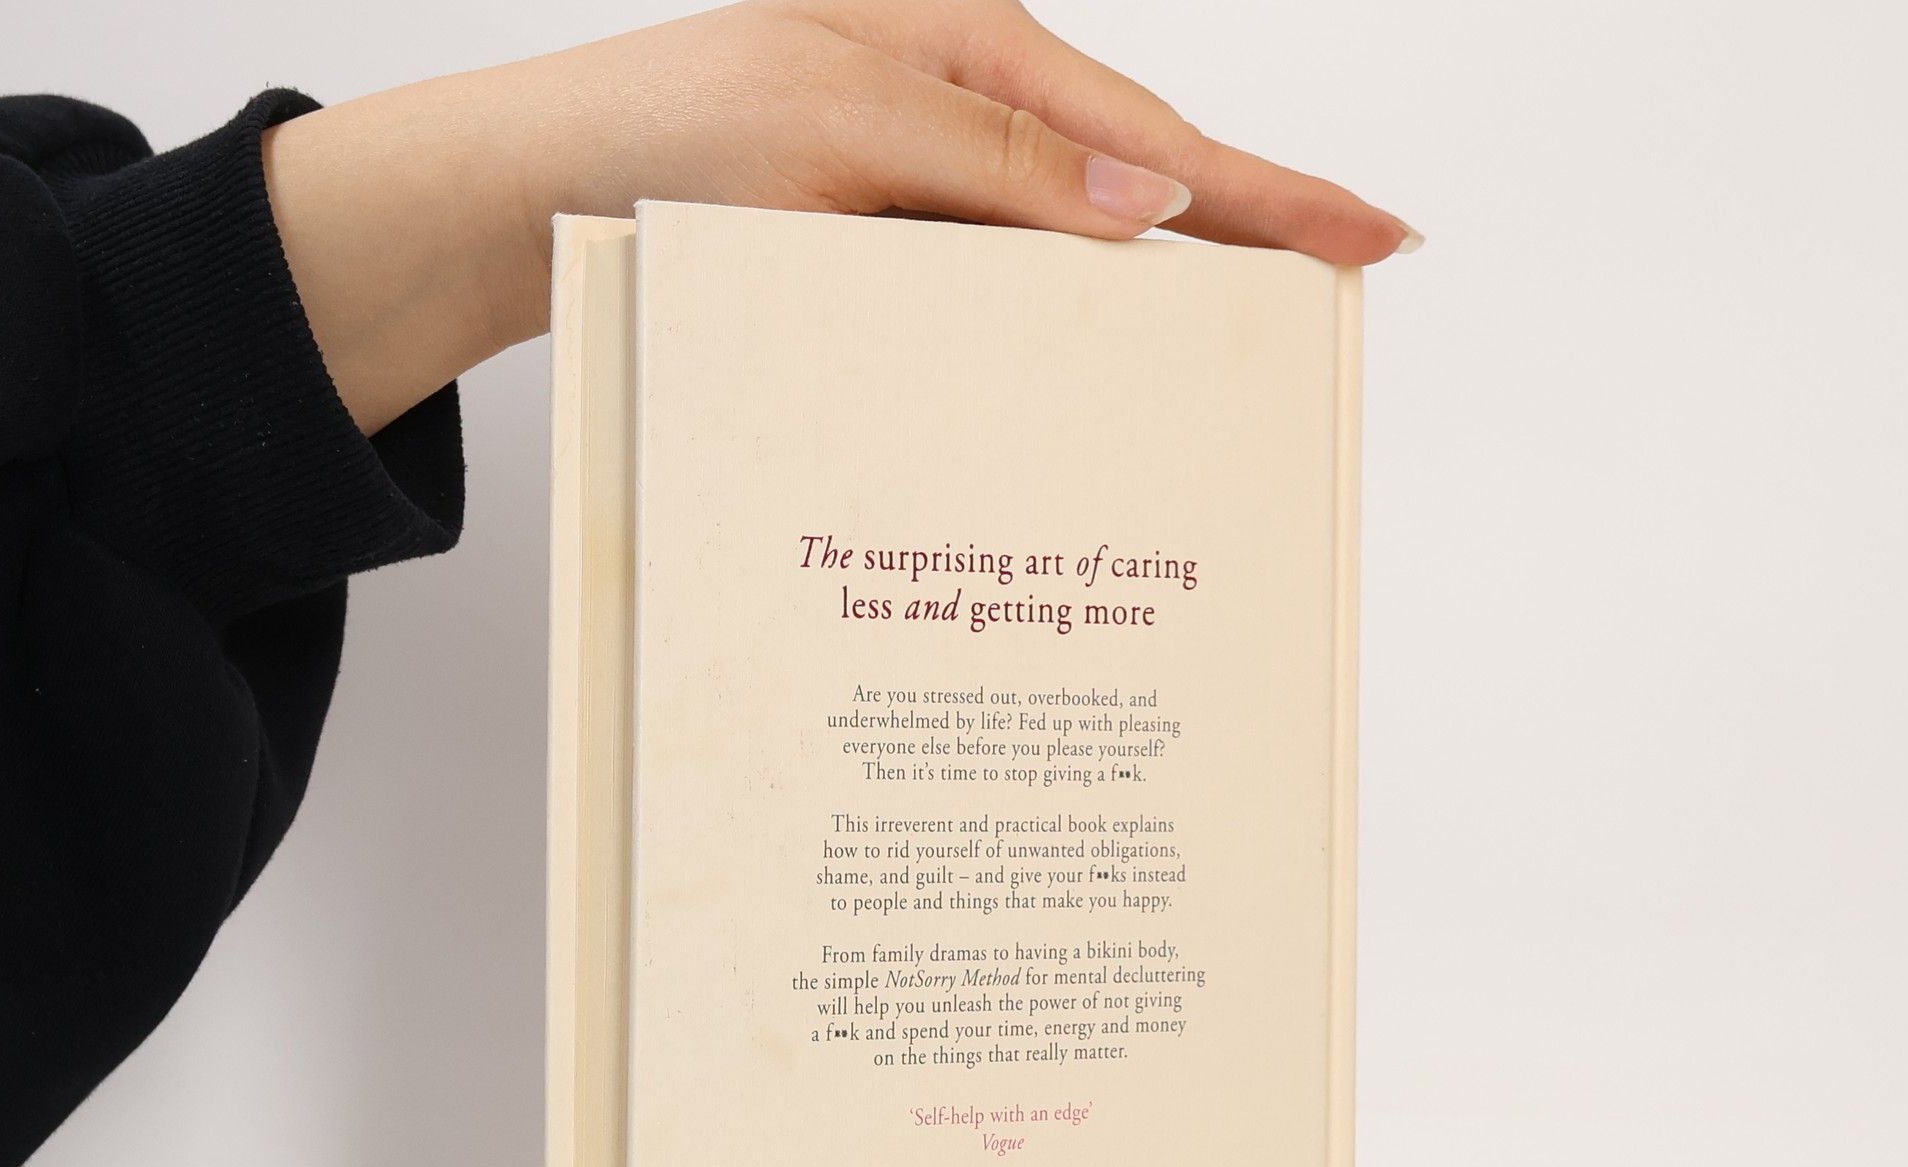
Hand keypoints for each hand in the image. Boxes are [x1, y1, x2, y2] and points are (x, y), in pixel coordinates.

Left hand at [266, 1, 1419, 435]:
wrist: (540, 197)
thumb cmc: (661, 132)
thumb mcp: (830, 121)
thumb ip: (991, 160)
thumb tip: (1144, 199)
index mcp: (965, 52)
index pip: (1148, 137)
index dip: (1264, 194)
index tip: (1367, 233)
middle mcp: (959, 116)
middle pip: (1136, 188)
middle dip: (1245, 237)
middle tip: (1352, 281)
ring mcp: (928, 187)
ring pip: (1071, 255)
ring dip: (1150, 302)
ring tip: (1250, 349)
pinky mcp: (887, 249)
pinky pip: (995, 295)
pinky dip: (1049, 336)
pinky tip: (1091, 374)